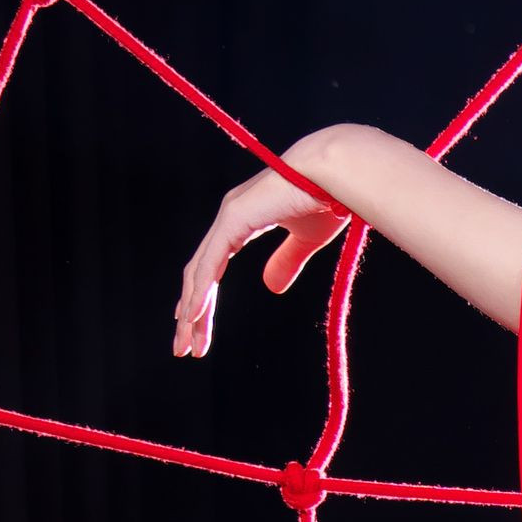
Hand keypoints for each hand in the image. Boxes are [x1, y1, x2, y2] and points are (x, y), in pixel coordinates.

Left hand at [170, 127, 366, 358]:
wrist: (337, 173)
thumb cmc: (328, 198)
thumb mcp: (306, 239)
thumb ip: (287, 261)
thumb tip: (271, 288)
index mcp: (241, 220)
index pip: (212, 266)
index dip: (203, 298)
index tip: (197, 327)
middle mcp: (229, 218)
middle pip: (199, 274)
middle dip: (191, 313)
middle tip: (184, 347)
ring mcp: (228, 217)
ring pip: (199, 272)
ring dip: (191, 311)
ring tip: (185, 343)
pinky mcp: (234, 220)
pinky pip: (211, 262)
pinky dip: (200, 291)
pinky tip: (193, 315)